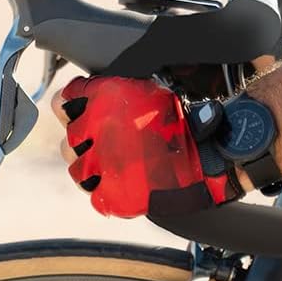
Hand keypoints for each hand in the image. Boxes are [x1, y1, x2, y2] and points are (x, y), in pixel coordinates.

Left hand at [52, 76, 245, 218]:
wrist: (215, 150)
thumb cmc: (189, 112)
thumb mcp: (150, 84)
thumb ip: (120, 84)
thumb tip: (86, 89)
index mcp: (106, 98)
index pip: (66, 99)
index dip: (71, 103)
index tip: (77, 107)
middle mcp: (98, 131)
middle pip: (70, 138)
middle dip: (82, 139)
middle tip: (106, 139)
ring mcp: (104, 166)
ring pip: (77, 169)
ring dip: (91, 166)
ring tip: (115, 162)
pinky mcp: (114, 196)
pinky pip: (96, 195)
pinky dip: (107, 189)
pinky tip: (123, 180)